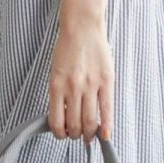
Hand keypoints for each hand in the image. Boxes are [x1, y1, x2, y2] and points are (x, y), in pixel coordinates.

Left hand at [48, 13, 113, 142]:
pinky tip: (105, 135)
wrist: (82, 27)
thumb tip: (65, 116)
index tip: (62, 135)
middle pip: (74, 124)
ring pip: (90, 121)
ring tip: (89, 135)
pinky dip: (107, 125)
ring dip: (89, 133)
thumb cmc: (68, 48)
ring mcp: (91, 85)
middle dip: (75, 135)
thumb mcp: (56, 72)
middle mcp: (73, 88)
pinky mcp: (106, 81)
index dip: (59, 134)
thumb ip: (60, 94)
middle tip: (77, 135)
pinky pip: (107, 109)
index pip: (56, 121)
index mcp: (56, 86)